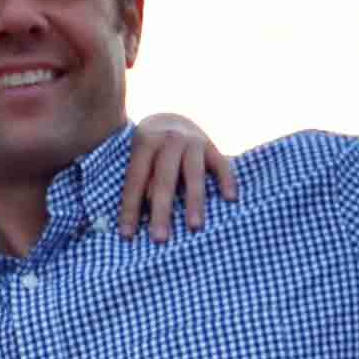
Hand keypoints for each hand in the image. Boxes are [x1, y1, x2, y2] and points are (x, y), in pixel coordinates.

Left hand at [116, 113, 239, 239]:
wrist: (171, 120)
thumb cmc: (151, 149)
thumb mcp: (139, 157)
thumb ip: (142, 180)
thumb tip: (147, 206)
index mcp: (146, 141)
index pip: (136, 179)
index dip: (130, 208)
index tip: (127, 235)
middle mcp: (170, 139)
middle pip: (165, 179)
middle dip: (162, 210)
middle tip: (160, 239)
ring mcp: (193, 141)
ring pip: (193, 174)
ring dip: (194, 201)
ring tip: (195, 227)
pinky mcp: (211, 146)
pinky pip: (221, 164)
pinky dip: (226, 180)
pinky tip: (230, 199)